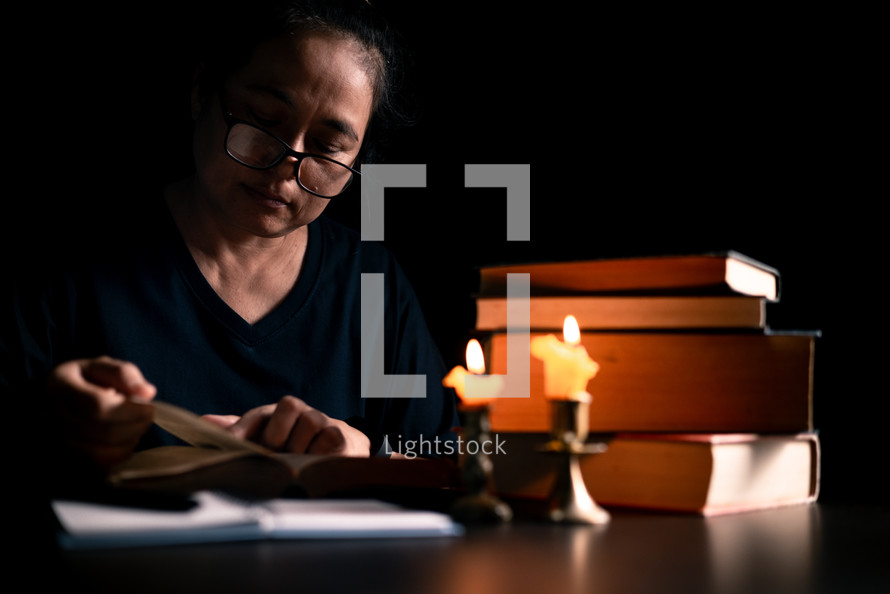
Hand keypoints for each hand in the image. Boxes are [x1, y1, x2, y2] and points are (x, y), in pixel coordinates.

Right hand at [48, 356, 156, 468]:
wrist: (41, 401)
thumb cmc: (78, 381)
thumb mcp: (97, 366)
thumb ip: (124, 374)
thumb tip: (148, 392)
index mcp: (60, 386)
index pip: (99, 406)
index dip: (130, 410)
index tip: (147, 406)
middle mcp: (52, 416)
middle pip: (103, 431)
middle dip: (136, 425)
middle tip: (146, 416)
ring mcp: (54, 440)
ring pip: (101, 452)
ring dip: (129, 440)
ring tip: (135, 426)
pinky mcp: (62, 456)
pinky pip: (96, 464)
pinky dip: (118, 454)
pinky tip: (123, 440)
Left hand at [202, 396, 370, 456]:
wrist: (338, 448)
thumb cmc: (294, 445)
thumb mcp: (266, 438)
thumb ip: (239, 430)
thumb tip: (205, 421)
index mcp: (279, 413)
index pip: (260, 414)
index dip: (245, 428)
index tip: (233, 444)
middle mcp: (301, 412)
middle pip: (290, 406)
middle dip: (278, 434)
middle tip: (274, 455)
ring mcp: (322, 421)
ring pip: (310, 421)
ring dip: (300, 446)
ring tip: (296, 462)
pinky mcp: (340, 437)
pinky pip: (329, 437)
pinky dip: (319, 452)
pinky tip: (315, 462)